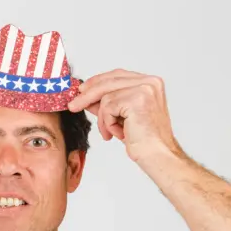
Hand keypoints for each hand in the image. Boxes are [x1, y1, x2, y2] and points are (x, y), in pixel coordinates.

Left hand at [67, 69, 182, 163]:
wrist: (157, 155)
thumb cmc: (143, 139)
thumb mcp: (121, 116)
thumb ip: (107, 103)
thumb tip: (85, 95)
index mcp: (150, 83)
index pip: (118, 75)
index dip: (97, 82)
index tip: (82, 90)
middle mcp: (150, 82)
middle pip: (109, 81)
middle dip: (88, 95)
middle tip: (73, 105)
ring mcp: (145, 89)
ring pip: (106, 97)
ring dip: (103, 118)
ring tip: (109, 133)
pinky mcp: (137, 99)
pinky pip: (108, 108)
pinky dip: (108, 123)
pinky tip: (119, 134)